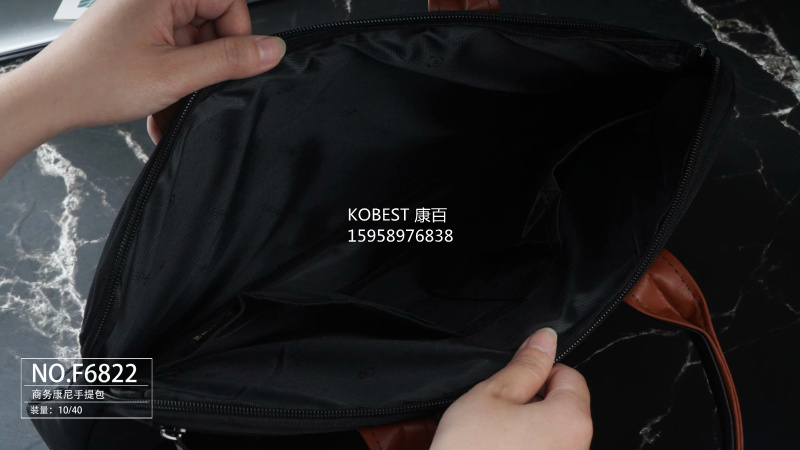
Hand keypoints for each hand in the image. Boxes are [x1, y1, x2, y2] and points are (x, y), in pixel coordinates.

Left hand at [0, 0, 284, 175]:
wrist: (49, 99)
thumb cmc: (94, 81)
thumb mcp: (175, 75)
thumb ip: (229, 60)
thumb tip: (272, 49)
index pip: (228, 1)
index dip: (237, 36)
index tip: (233, 67)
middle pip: (212, 20)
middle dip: (212, 59)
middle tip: (198, 85)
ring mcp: (143, 14)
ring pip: (194, 40)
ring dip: (193, 74)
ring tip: (174, 98)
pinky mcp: (137, 33)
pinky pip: (174, 50)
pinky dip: (176, 76)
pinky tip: (164, 99)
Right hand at [431, 328, 592, 449]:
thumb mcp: (492, 396)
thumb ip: (524, 365)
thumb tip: (545, 339)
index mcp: (571, 419)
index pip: (570, 376)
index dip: (539, 372)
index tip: (514, 380)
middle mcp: (579, 449)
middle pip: (564, 409)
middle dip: (532, 404)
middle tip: (496, 410)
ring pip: (551, 437)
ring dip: (526, 432)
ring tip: (492, 438)